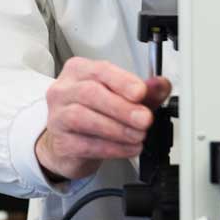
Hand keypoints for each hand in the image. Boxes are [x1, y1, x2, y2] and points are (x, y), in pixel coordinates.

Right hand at [34, 56, 170, 180]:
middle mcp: (64, 90)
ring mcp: (58, 116)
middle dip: (122, 107)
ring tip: (139, 136)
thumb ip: (142, 92)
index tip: (141, 92)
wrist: (69, 143)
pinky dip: (112, 148)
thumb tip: (161, 85)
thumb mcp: (118, 98)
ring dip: (117, 129)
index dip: (122, 81)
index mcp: (79, 71)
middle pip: (89, 93)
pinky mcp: (61, 142)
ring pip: (83, 118)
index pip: (99, 70)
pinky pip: (85, 144)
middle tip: (145, 119)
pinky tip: (128, 148)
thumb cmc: (92, 113)